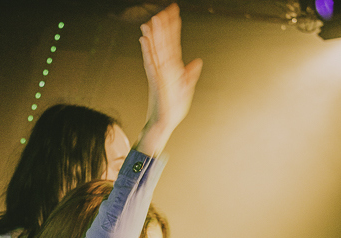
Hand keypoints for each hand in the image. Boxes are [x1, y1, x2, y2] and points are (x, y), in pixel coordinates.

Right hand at [138, 3, 202, 152]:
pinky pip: (150, 63)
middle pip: (163, 43)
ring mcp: (158, 74)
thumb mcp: (186, 89)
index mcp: (171, 69)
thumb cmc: (172, 109)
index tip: (174, 12)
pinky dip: (147, 51)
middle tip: (162, 10)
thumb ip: (190, 75)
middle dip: (162, 27)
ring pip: (155, 50)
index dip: (173, 28)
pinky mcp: (156, 82)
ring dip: (153, 35)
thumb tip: (197, 61)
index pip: (172, 44)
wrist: (163, 124)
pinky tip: (144, 40)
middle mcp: (163, 69)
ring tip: (151, 20)